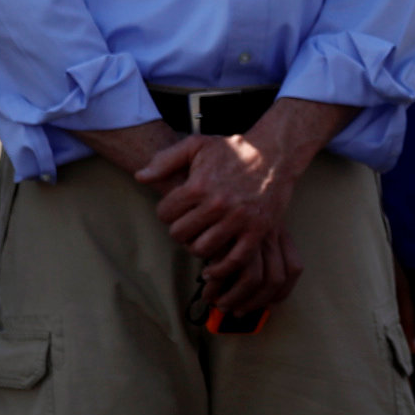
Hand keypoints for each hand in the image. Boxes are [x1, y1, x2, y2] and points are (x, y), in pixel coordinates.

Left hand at [141, 133, 305, 315]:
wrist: (274, 152)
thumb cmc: (233, 149)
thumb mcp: (197, 145)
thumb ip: (165, 160)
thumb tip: (140, 177)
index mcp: (199, 185)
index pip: (165, 214)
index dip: (167, 213)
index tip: (177, 210)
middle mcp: (217, 203)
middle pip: (180, 235)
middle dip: (180, 231)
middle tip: (189, 225)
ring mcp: (239, 218)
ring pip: (202, 249)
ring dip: (198, 247)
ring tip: (202, 238)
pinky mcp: (257, 229)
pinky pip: (234, 260)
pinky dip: (221, 269)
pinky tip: (213, 268)